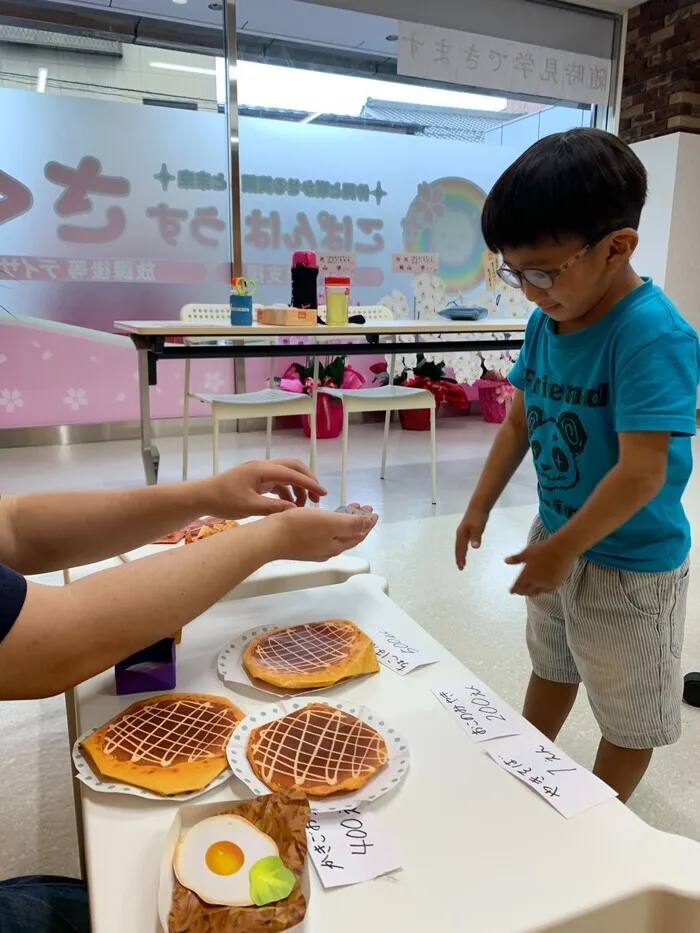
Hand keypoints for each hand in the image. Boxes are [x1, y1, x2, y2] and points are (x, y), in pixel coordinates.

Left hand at [201, 459, 326, 517]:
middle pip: (293, 467)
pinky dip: (287, 491)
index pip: (292, 473)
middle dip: (308, 480)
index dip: (309, 483)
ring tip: (305, 505)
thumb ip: (273, 507)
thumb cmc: (224, 501)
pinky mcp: (256, 478)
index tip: (323, 493)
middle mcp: (263, 466)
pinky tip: (291, 505)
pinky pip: (278, 481)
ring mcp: (260, 471)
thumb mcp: (249, 507)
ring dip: (298, 487)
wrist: (203, 496)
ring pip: (286, 474)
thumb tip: (295, 510)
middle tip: (317, 497)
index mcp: (262, 470)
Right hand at [266, 506, 377, 561]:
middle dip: (357, 520)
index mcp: (336, 546)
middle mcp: (327, 550)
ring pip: (335, 534)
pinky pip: (322, 533)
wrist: (268, 538)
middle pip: (348, 535)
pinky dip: (329, 523)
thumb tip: (367, 524)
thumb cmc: (298, 528)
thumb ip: (351, 524)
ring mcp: (313, 548)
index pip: (359, 535)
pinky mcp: (301, 544)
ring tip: (345, 507)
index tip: (373, 511)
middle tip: (361, 506)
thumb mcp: (330, 523)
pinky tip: (324, 516)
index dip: (368, 522)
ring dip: (343, 520)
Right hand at [455, 506, 488, 569]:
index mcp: (462, 534)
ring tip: (461, 561)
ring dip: (460, 553)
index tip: (461, 567)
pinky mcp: (467, 529)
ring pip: (459, 545)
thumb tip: (474, 547)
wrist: (479, 506)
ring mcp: (463, 531)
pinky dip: (463, 548)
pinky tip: (466, 548)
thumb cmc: (478, 516)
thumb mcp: (478, 527)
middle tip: (460, 567)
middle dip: (458, 558)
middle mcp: (460, 534)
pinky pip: (463, 542)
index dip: (460, 558)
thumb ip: (476, 537)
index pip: (460, 549)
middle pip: (458, 548)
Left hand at [505, 540, 573, 595]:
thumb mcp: (526, 553)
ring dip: (530, 593)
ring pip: (536, 592)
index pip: (518, 586)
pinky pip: (546, 591)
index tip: (511, 591)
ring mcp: (546, 584)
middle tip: (518, 592)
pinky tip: (541, 590)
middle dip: (521, 592)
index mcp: (526, 575)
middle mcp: (535, 582)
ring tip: (528, 592)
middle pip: (526, 591)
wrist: (560, 550)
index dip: (514, 589)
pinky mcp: (555, 584)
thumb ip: (516, 559)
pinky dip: (541, 592)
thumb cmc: (542, 550)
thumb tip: (505, 561)